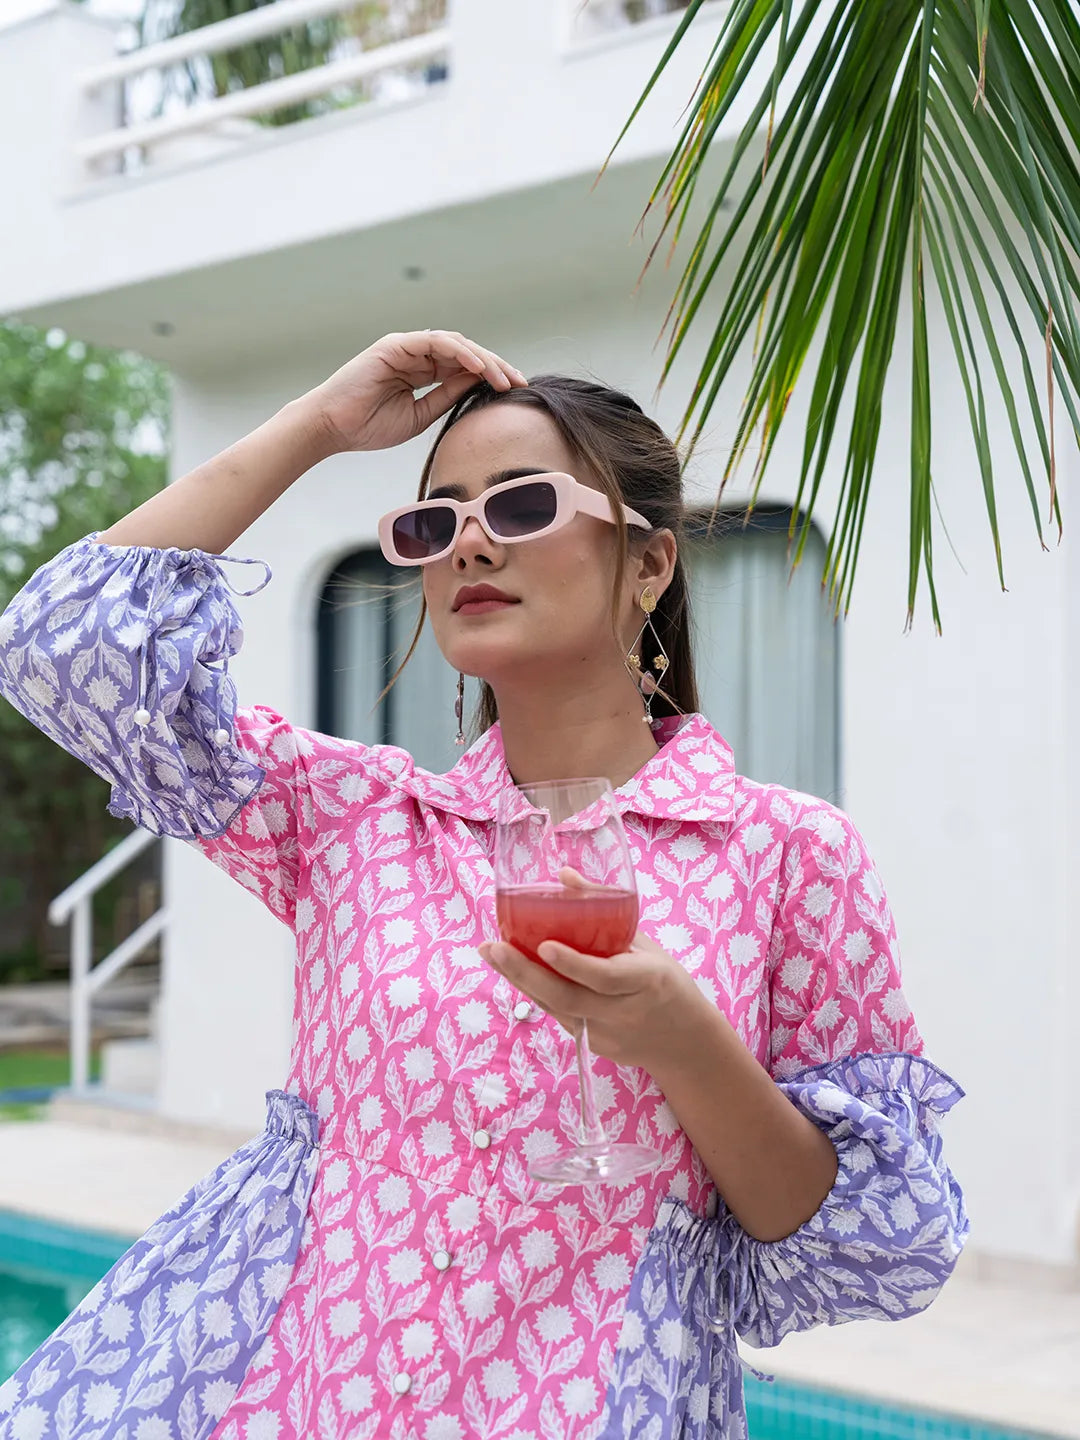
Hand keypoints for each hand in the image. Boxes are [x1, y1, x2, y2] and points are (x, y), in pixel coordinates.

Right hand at [308, 330, 526, 452]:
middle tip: (519, 381)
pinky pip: (436, 343)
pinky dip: (460, 353)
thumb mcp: (420, 415)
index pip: (465, 368)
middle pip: (466, 353)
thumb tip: (477, 385)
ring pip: (456, 344)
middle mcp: (416, 355)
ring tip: (503, 377)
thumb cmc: (369, 426)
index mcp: (422, 372)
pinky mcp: (396, 345)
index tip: (515, 391)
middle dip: (495, 366)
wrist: (333, 428)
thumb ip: (446, 397)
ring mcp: (406, 347)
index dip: (491, 376)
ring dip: (483, 359)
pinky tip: (478, 367)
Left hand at [478, 927, 709, 1073]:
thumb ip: (608, 911)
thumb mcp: (648, 945)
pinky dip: (535, 991)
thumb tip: (564, 875)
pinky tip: (514, 970)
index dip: (573, 963)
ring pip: (555, 1008)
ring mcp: (606, 1034)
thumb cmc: (667, 983)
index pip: (605, 977)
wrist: (687, 1043)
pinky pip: (559, 1015)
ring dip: (519, 981)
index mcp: (647, 980)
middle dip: (525, 973)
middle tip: (494, 948)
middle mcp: (624, 1011)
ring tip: (492, 953)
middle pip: (568, 997)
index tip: (543, 945)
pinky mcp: (593, 1046)